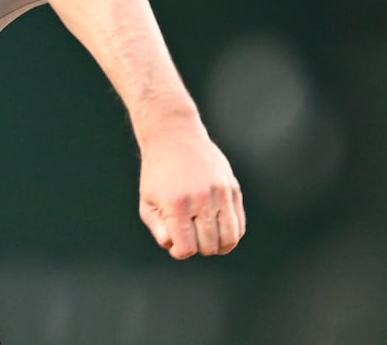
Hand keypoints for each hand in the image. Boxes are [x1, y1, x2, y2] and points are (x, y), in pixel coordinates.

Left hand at [137, 117, 245, 258]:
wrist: (174, 135)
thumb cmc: (157, 172)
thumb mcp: (147, 202)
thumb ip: (159, 230)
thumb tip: (176, 247)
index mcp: (176, 204)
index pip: (186, 249)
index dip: (180, 250)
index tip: (175, 239)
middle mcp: (200, 199)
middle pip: (209, 246)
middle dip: (198, 247)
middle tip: (189, 232)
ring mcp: (220, 192)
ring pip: (230, 239)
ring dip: (217, 245)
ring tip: (206, 234)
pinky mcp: (232, 187)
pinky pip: (240, 224)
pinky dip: (231, 233)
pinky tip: (218, 226)